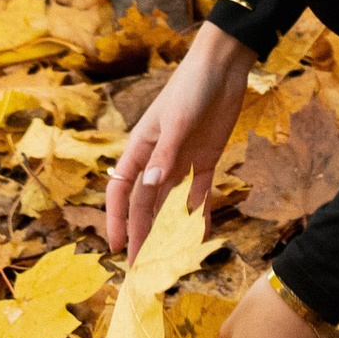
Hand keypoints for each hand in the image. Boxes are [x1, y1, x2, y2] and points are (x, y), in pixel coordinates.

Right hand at [104, 21, 253, 260]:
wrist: (222, 68)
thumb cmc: (190, 87)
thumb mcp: (176, 120)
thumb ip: (164, 154)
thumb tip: (148, 186)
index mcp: (141, 148)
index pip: (122, 191)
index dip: (116, 219)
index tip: (116, 247)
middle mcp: (159, 160)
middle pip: (146, 205)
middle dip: (142, 235)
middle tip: (143, 268)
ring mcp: (183, 163)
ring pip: (171, 205)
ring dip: (168, 231)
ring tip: (167, 261)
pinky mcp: (207, 162)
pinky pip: (200, 196)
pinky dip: (199, 215)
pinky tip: (199, 237)